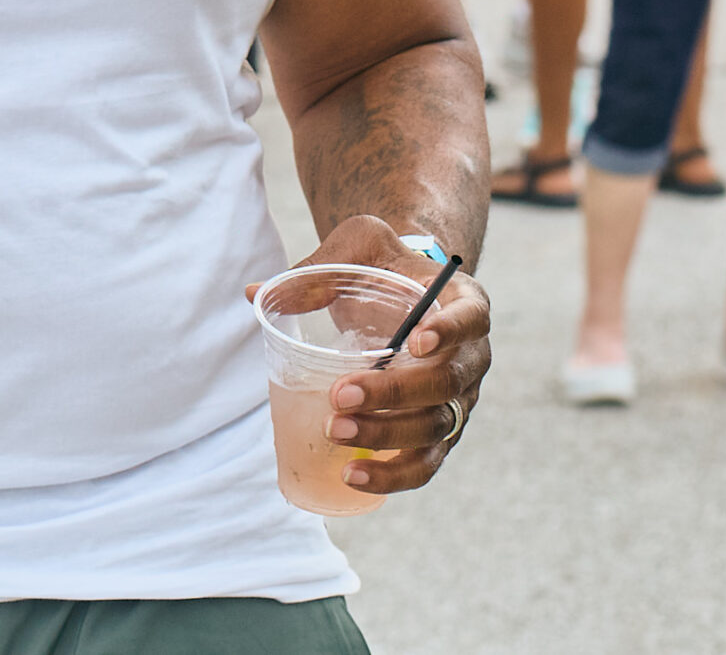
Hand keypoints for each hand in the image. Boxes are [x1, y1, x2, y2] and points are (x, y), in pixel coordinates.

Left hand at [253, 215, 490, 495]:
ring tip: (337, 433)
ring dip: (388, 437)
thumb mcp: (356, 248)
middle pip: (447, 383)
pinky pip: (424, 463)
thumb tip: (253, 293)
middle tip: (341, 395)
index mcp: (463, 303)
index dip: (450, 331)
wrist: (405, 290)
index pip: (472, 318)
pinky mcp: (438, 433)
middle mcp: (471, 356)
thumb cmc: (382, 266)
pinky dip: (393, 477)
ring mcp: (459, 400)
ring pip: (435, 429)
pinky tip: (351, 477)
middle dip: (394, 395)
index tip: (414, 340)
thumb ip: (317, 267)